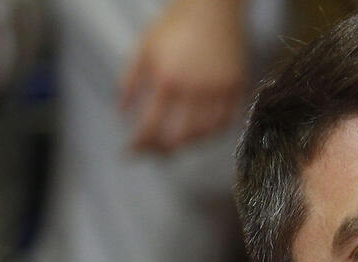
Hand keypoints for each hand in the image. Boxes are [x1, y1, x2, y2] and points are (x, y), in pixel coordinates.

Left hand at [120, 0, 246, 152]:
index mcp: (167, 80)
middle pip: (179, 137)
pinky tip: (202, 132)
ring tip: (177, 143)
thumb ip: (129, 82)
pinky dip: (214, 132)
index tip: (131, 151)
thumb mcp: (144, 48)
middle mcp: (194, 90)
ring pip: (205, 134)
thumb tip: (121, 112)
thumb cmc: (175, 24)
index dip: (140, 144)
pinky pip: (227, 121)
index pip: (151, 125)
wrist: (212, 6)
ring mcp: (219, 90)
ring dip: (189, 144)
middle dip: (163, 150)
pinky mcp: (237, 87)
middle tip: (154, 152)